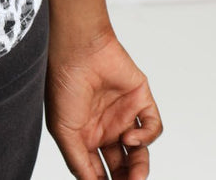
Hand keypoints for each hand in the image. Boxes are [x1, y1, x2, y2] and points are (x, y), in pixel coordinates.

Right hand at [44, 23, 162, 178]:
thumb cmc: (63, 83)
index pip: (100, 170)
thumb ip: (78, 162)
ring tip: (136, 177)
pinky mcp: (141, 101)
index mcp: (86, 135)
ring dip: (141, 168)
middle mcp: (106, 127)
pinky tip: (130, 138)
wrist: (79, 49)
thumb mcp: (64, 131)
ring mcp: (124, 114)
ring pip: (141, 151)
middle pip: (123, 165)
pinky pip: (153, 127)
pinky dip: (146, 138)